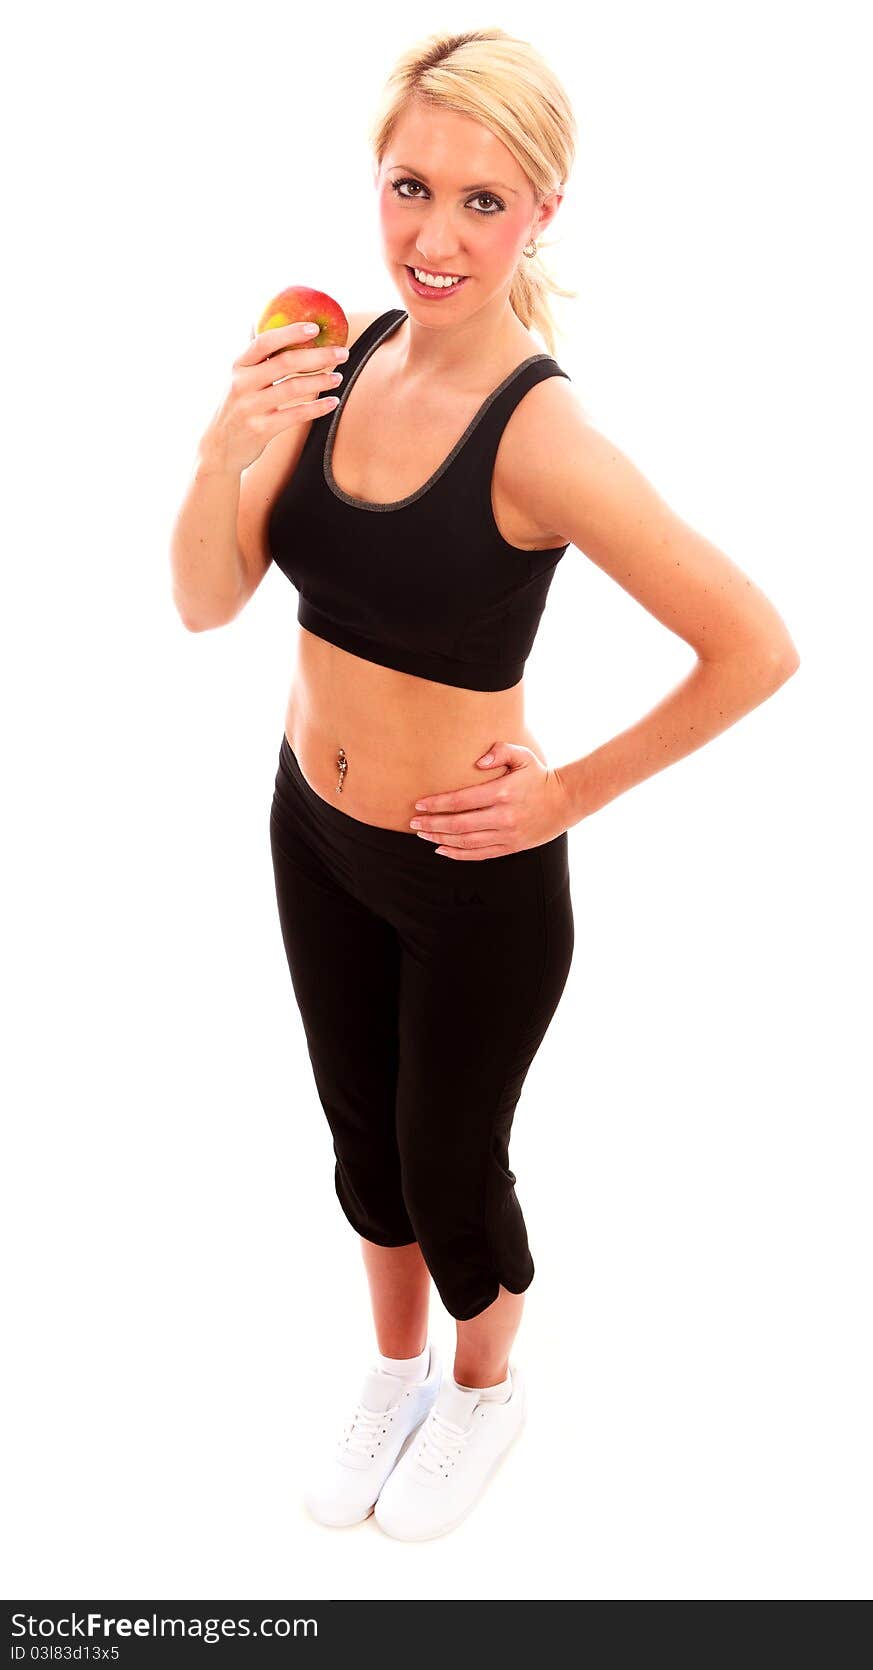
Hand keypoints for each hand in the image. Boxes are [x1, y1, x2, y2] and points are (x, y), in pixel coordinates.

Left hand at [409, 741, 572, 859]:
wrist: (565, 801)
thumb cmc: (538, 776)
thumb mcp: (523, 755)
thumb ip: (500, 751)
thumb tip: (477, 761)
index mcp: (502, 793)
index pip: (461, 800)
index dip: (437, 804)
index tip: (420, 805)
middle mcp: (503, 816)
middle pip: (458, 824)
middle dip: (432, 825)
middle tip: (413, 823)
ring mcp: (507, 834)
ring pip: (466, 842)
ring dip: (440, 840)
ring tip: (423, 835)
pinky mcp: (511, 847)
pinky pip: (479, 854)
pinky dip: (458, 854)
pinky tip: (442, 850)